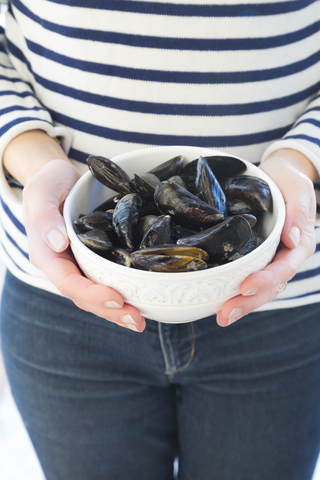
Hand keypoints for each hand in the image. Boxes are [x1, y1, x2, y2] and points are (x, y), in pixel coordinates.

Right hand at [22, 159, 145, 331]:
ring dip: (118, 311)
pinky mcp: (94, 261)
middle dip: (110, 311)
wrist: (60, 179)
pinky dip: (123, 294)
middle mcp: (64, 266)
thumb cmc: (48, 183)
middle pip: (84, 297)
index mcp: (47, 255)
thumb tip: (58, 242)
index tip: (115, 297)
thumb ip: (44, 216)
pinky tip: (142, 302)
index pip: (67, 282)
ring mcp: (79, 266)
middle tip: (136, 320)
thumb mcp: (41, 192)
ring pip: (96, 295)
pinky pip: (107, 281)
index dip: (90, 293)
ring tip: (141, 320)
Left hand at [216, 149, 317, 326]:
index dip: (265, 280)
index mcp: (298, 244)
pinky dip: (232, 290)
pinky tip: (215, 302)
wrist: (278, 176)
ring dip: (240, 304)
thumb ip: (298, 211)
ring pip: (257, 288)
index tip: (245, 287)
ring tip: (220, 317)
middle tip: (225, 315)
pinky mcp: (253, 257)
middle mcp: (284, 257)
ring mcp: (268, 259)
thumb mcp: (297, 188)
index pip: (284, 268)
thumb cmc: (289, 180)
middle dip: (248, 302)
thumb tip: (293, 237)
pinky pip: (244, 277)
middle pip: (269, 286)